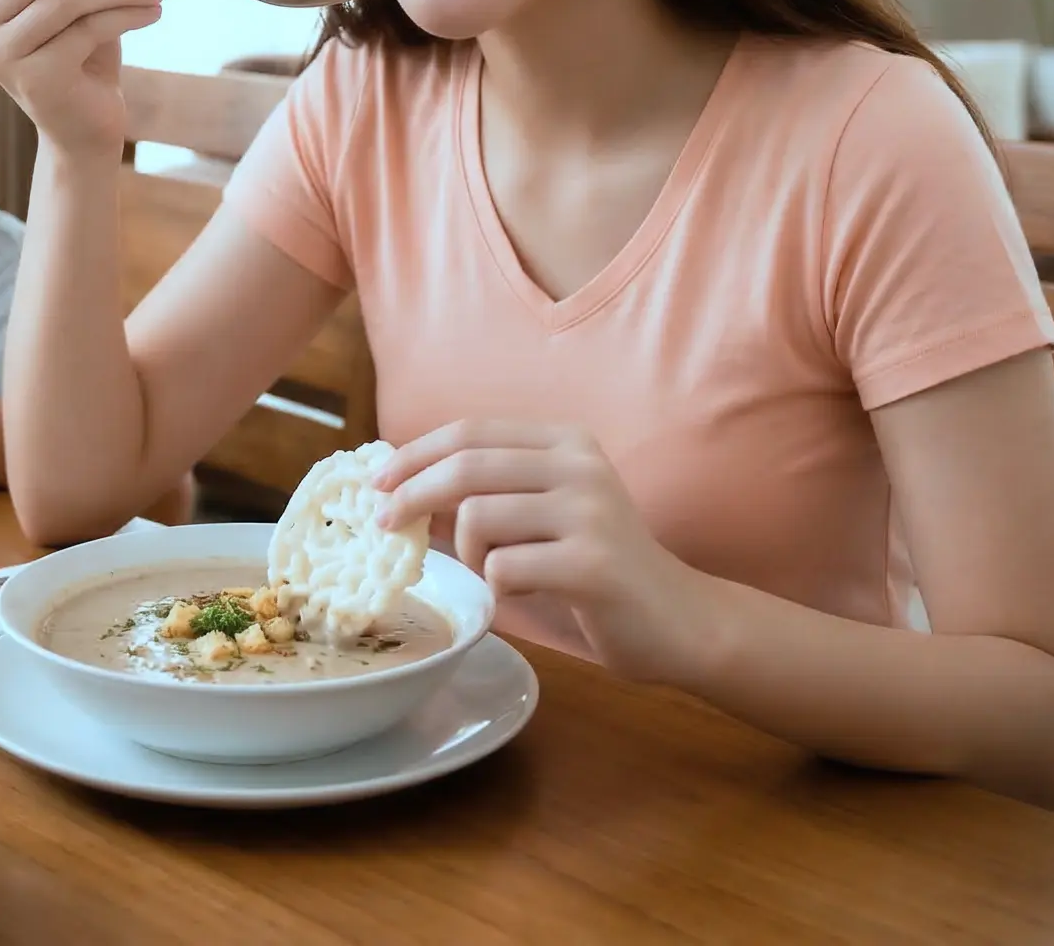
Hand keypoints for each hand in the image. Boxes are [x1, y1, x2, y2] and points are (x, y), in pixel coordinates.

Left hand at [377, 420, 716, 682]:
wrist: (678, 621)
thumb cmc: (595, 568)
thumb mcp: (539, 517)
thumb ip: (482, 496)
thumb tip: (396, 490)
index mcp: (566, 442)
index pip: (469, 432)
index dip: (413, 454)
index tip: (375, 482)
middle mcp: (580, 466)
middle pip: (465, 465)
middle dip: (411, 495)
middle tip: (382, 525)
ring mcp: (589, 511)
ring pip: (477, 517)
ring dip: (468, 552)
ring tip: (497, 571)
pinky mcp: (592, 562)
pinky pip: (504, 567)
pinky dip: (498, 585)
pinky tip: (524, 592)